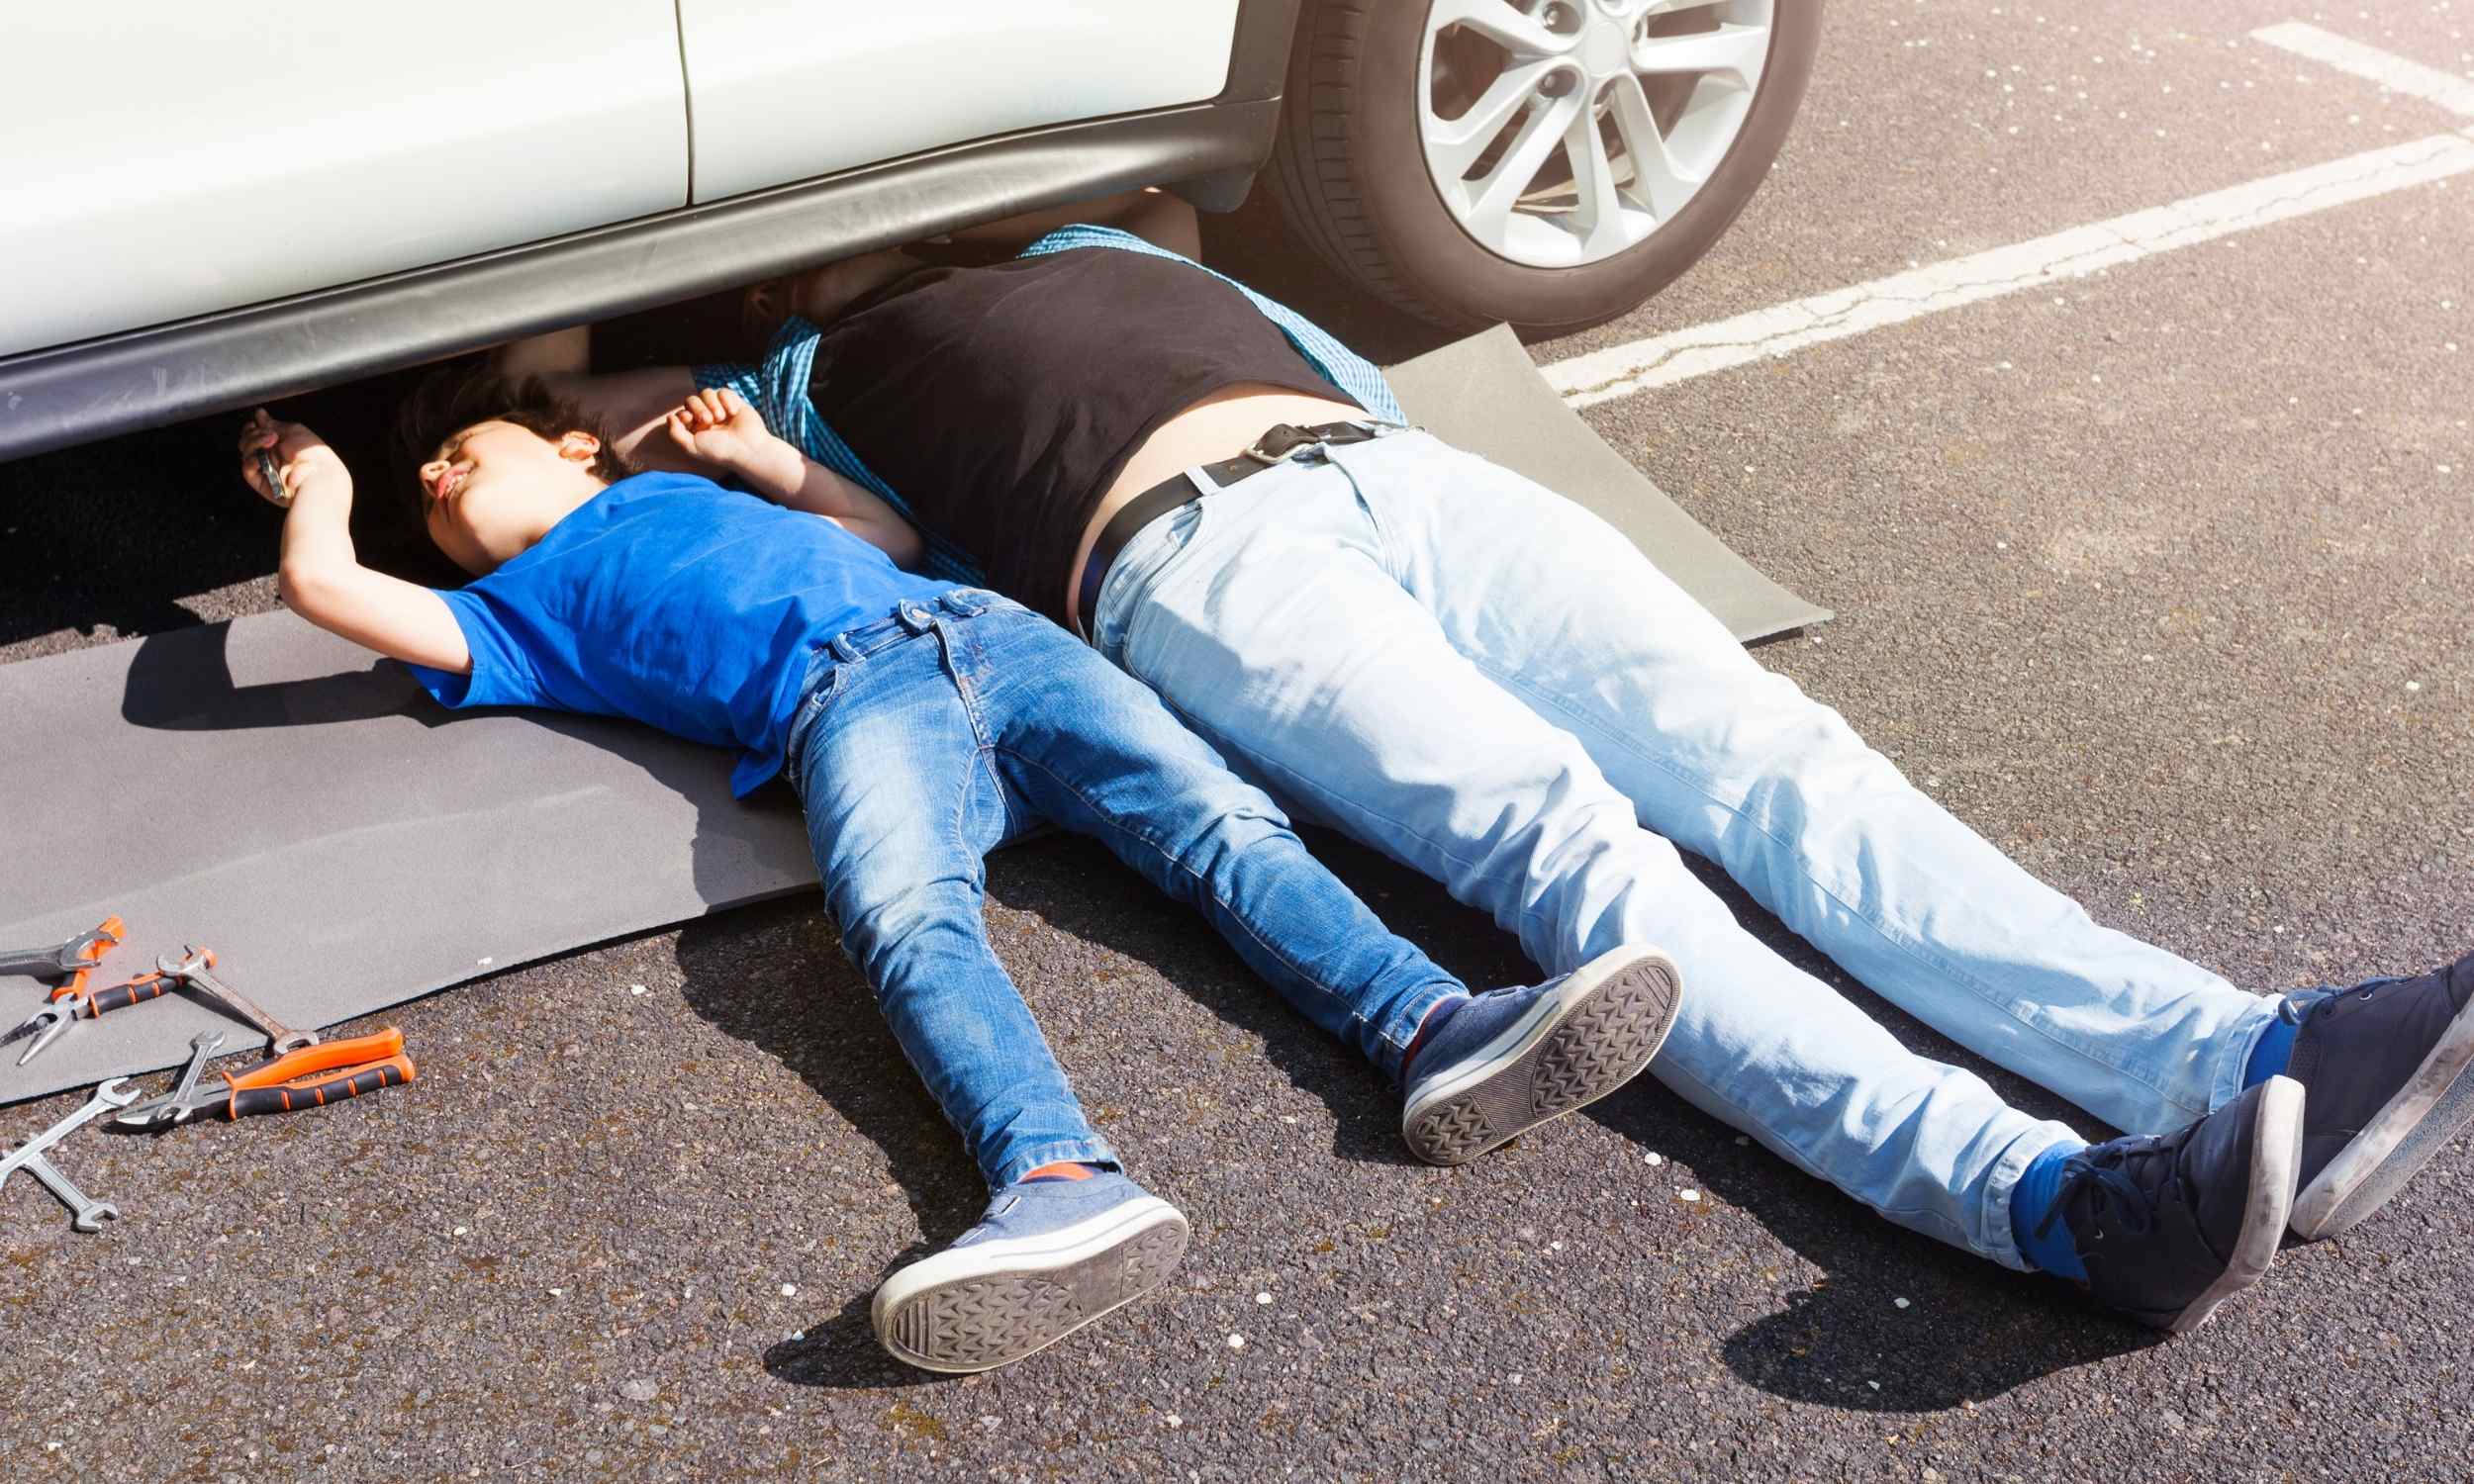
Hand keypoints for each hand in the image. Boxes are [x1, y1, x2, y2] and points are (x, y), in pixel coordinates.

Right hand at [237, 408, 340, 506]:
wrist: (316, 474)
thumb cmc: (311, 453)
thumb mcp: (293, 430)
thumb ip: (273, 424)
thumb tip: (260, 414)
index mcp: (279, 444)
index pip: (255, 434)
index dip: (252, 428)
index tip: (256, 422)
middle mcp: (271, 456)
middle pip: (247, 442)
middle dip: (254, 434)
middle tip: (270, 435)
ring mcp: (266, 468)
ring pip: (246, 453)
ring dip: (254, 443)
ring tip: (270, 442)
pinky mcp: (261, 482)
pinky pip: (247, 469)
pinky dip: (252, 461)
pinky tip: (261, 459)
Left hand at [662, 387, 778, 475]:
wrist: (748, 449)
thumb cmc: (720, 451)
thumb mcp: (692, 447)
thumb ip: (675, 434)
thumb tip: (670, 417)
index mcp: (695, 428)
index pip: (682, 412)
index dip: (684, 414)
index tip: (690, 420)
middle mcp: (707, 417)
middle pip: (692, 400)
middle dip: (698, 409)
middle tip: (708, 421)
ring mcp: (720, 409)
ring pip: (707, 392)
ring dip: (712, 404)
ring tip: (721, 417)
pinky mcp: (734, 402)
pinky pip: (723, 391)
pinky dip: (726, 400)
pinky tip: (733, 413)